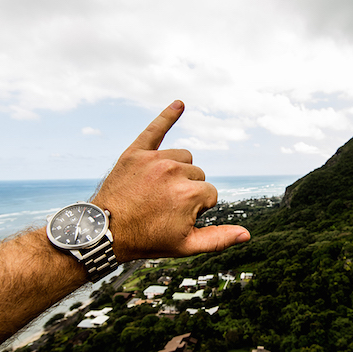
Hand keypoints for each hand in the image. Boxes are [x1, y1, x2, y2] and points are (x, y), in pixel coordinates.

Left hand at [91, 100, 250, 261]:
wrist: (106, 232)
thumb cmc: (147, 239)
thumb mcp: (185, 246)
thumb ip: (218, 239)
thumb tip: (247, 234)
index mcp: (190, 194)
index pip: (210, 194)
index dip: (197, 209)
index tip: (175, 217)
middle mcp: (174, 172)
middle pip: (197, 174)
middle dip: (188, 190)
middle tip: (163, 207)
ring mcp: (154, 160)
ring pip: (183, 158)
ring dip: (178, 171)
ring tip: (158, 189)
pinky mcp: (136, 152)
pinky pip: (155, 129)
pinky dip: (167, 116)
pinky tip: (179, 104)